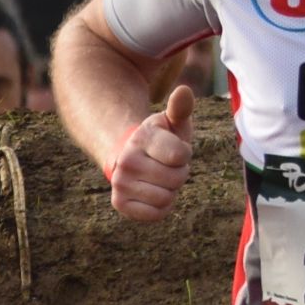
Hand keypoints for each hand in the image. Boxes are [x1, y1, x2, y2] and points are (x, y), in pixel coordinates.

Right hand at [108, 85, 196, 221]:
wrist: (132, 157)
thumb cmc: (161, 139)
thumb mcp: (172, 122)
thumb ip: (181, 108)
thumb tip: (183, 90)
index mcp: (142, 138)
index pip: (180, 156)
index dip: (185, 155)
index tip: (175, 149)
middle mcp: (127, 161)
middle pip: (176, 179)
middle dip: (179, 173)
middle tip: (167, 165)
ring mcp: (120, 183)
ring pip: (166, 198)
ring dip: (171, 190)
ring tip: (160, 177)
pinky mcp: (119, 203)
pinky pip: (156, 214)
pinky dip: (162, 206)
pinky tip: (154, 192)